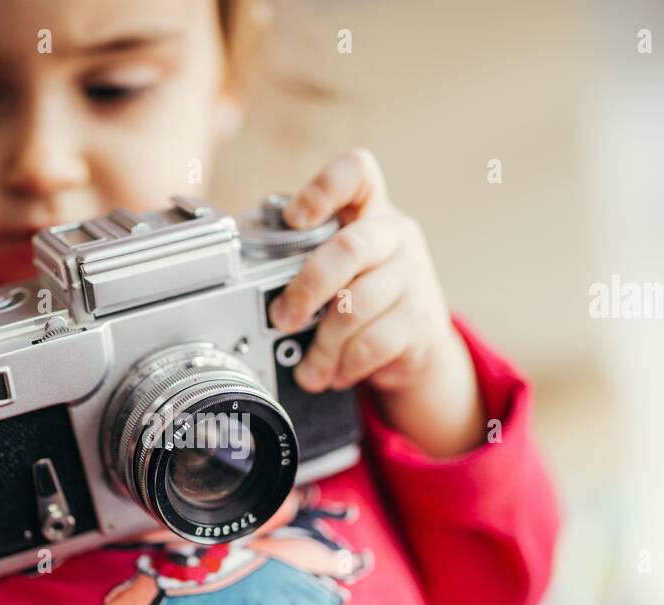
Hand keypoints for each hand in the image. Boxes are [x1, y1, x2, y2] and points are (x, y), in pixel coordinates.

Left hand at [268, 149, 485, 456]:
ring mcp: (412, 276)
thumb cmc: (360, 297)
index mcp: (368, 210)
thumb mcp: (335, 268)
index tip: (295, 220)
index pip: (357, 172)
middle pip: (350, 248)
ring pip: (358, 306)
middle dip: (307, 288)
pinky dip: (346, 364)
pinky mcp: (420, 319)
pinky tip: (335, 373)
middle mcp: (394, 235)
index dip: (323, 189)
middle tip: (283, 319)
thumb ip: (300, 262)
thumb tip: (243, 283)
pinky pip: (374, 342)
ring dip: (322, 345)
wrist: (416, 345)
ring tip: (307, 369)